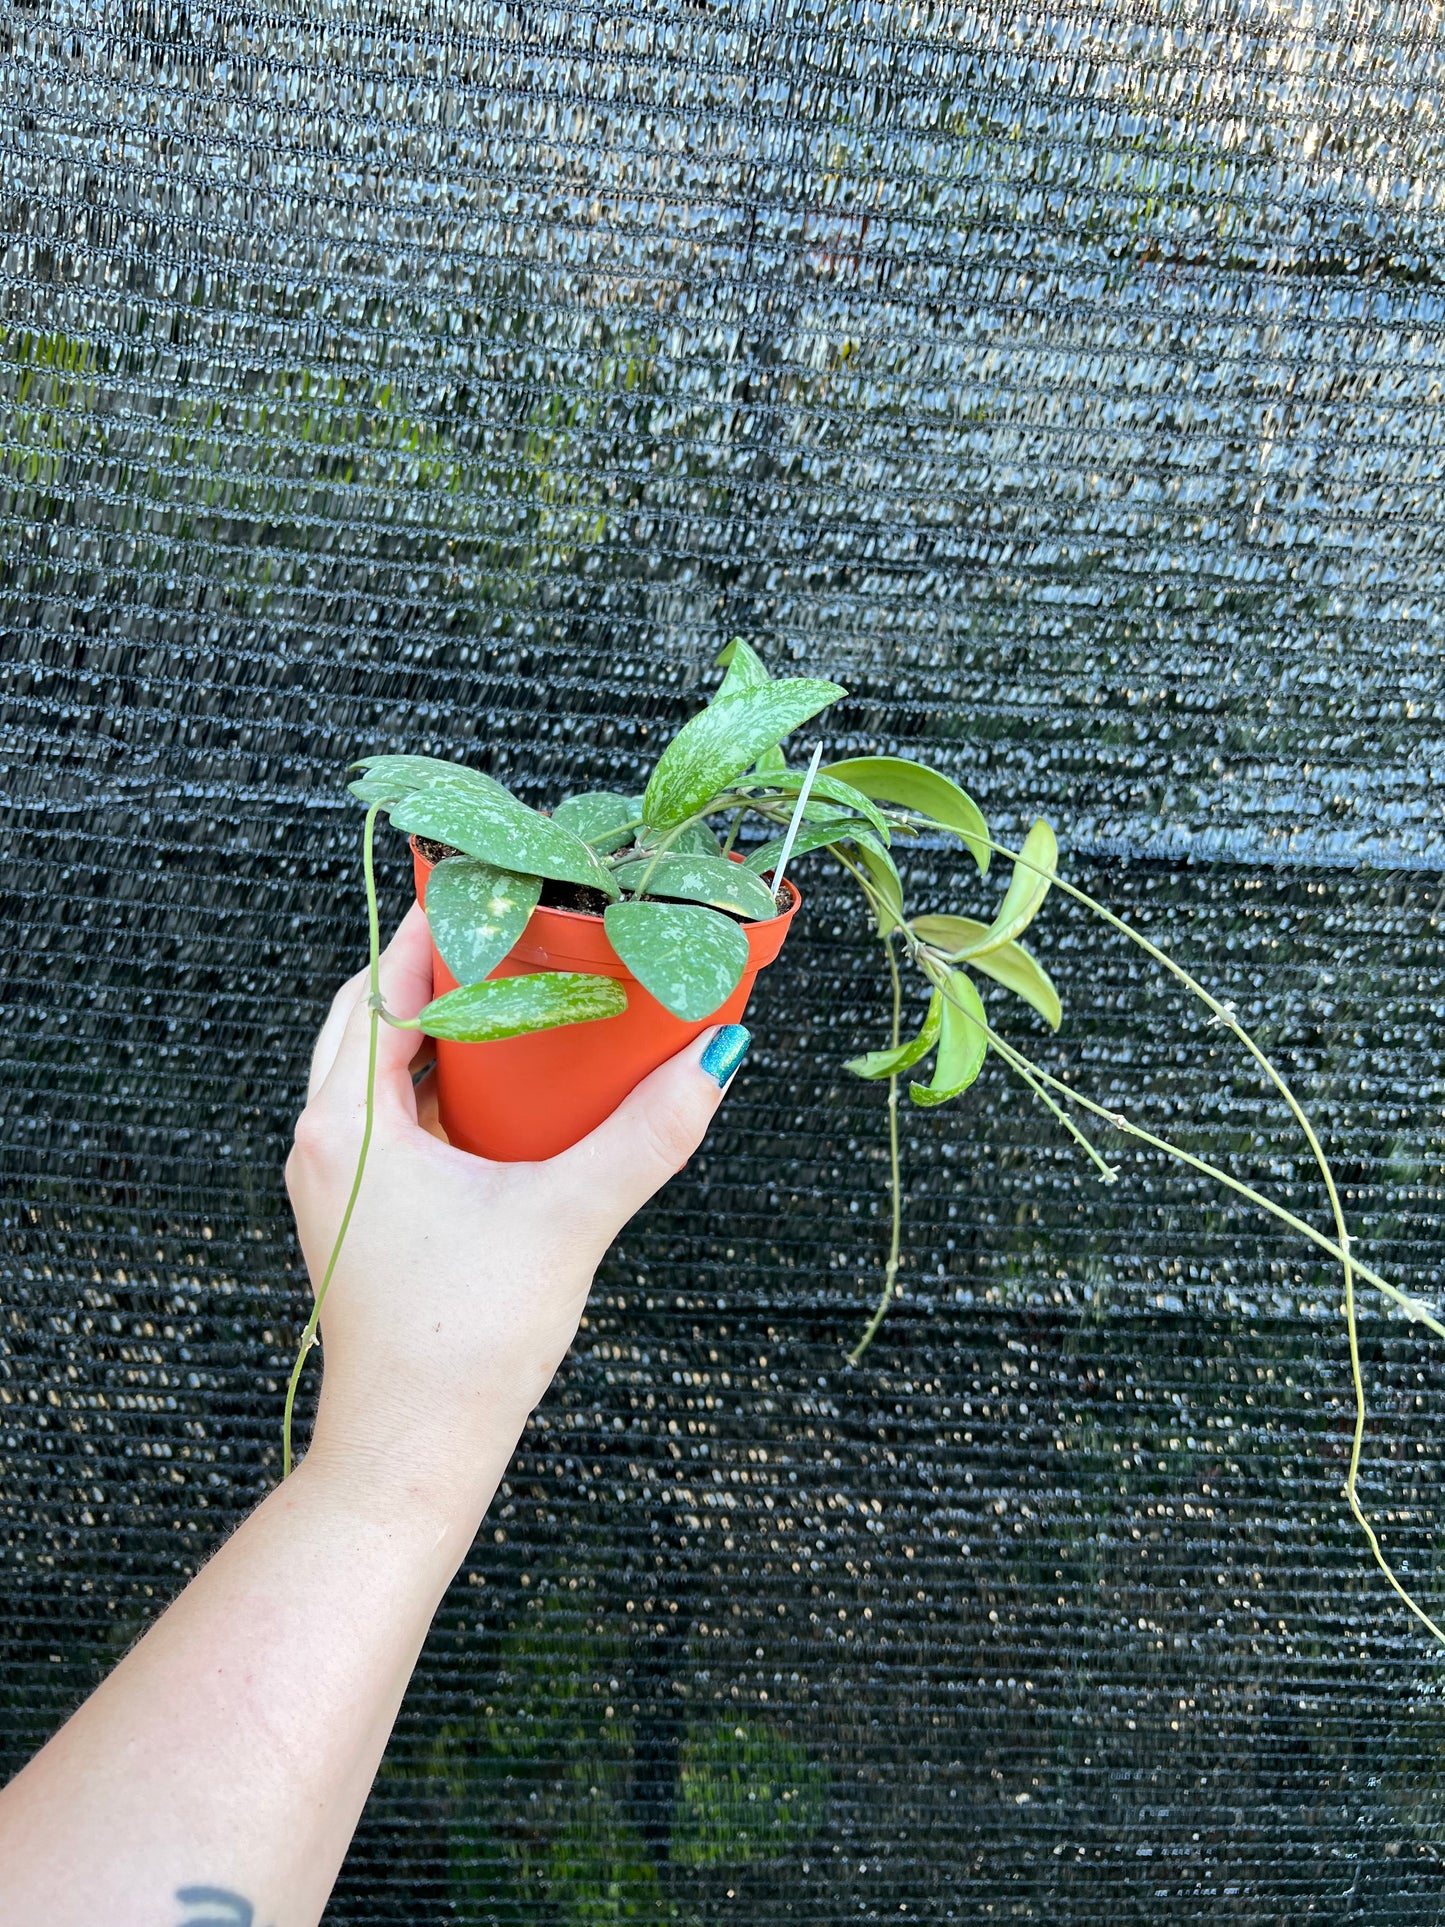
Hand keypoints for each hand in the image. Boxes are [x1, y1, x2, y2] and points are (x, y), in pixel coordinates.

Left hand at [284, 902, 745, 1520]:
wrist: (411, 1457)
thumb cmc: (466, 1343)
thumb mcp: (569, 1219)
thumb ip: (647, 1136)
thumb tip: (718, 1056)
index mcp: (348, 1125)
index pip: (382, 985)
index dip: (437, 927)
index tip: (497, 885)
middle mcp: (324, 1144)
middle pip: (372, 1017)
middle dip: (437, 970)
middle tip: (516, 936)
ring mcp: (336, 1185)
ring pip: (378, 1070)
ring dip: (438, 1029)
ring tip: (519, 999)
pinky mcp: (359, 1219)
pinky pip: (390, 1119)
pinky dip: (438, 1086)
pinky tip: (505, 1094)